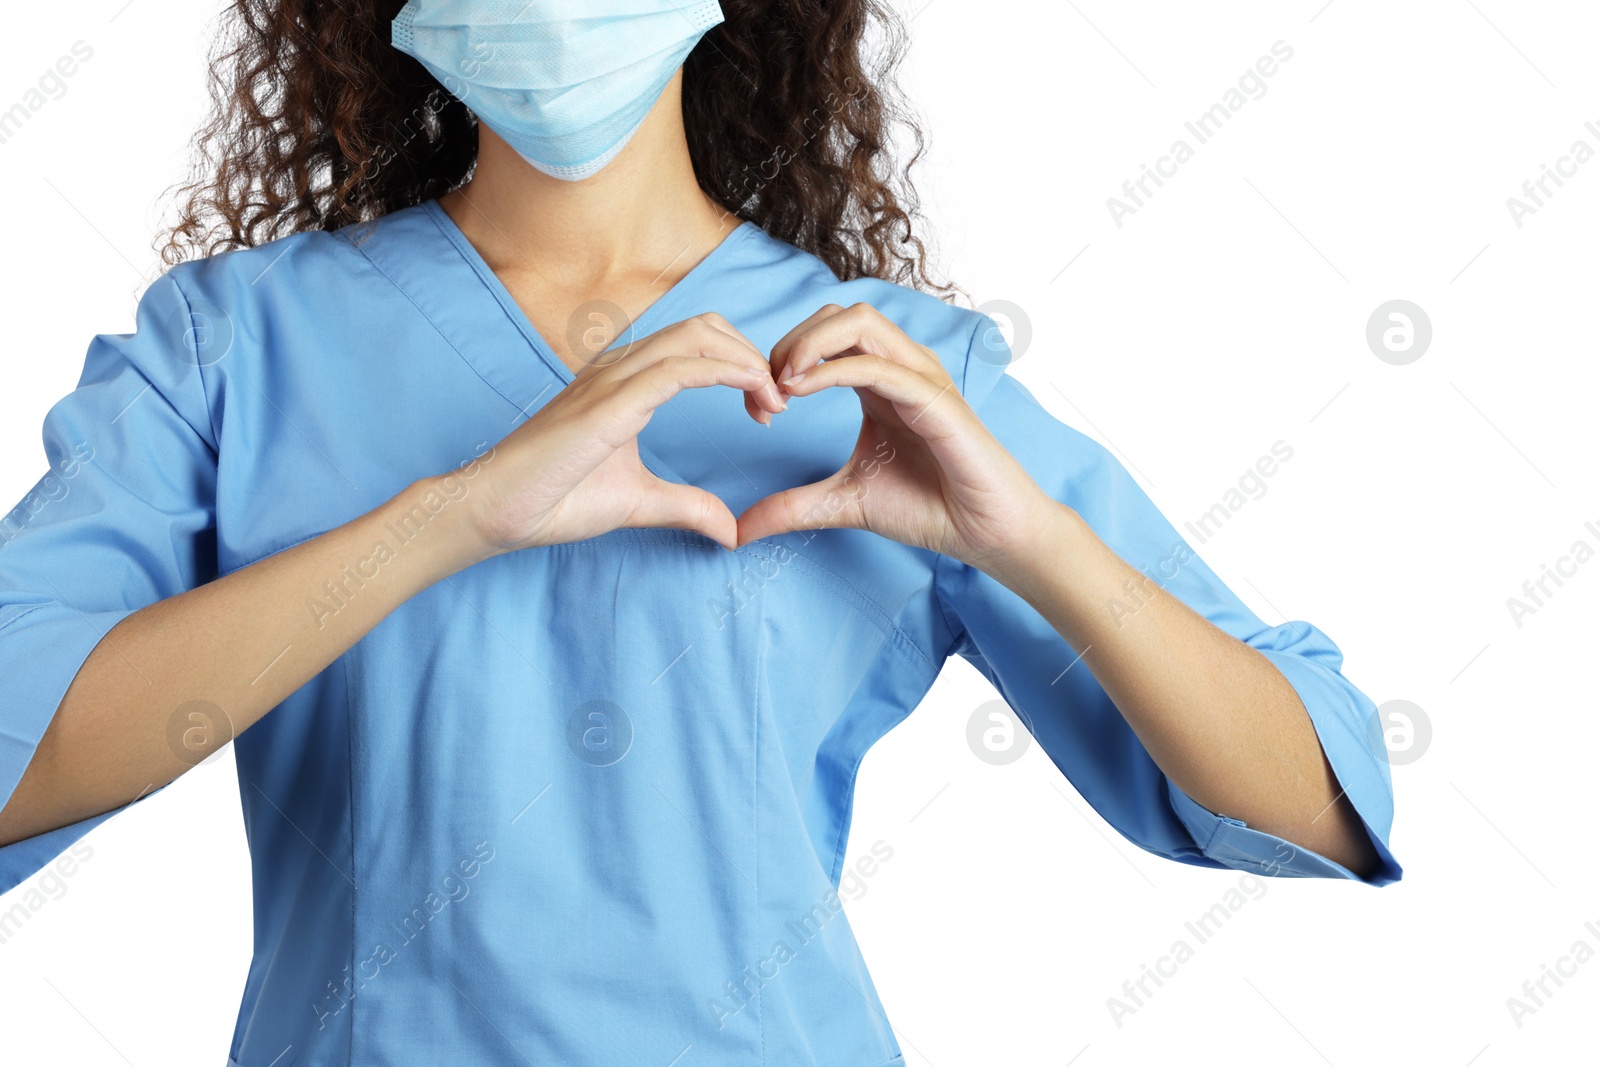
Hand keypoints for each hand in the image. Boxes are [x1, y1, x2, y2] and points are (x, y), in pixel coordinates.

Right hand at [463, 313, 787, 555]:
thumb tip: (730, 530)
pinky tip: (751, 397)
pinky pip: (678, 369)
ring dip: (746, 362)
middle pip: (704, 326)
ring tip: (772, 402)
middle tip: (777, 404)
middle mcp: (619, 369)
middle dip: (752, 356)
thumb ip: (687, 507)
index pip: (696, 343)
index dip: (741, 366)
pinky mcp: (609, 403)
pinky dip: (725, 374)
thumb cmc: (554, 500)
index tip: (767, 409)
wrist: (497, 511)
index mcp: (624, 382)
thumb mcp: (639, 502)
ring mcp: (612, 380)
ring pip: (696, 337)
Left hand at [735, 303, 1056, 572]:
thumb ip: (792, 507)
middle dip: (790, 342)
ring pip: (860, 321)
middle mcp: (901, 368)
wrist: (985, 533)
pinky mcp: (935, 400)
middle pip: (838, 315)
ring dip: (810, 343)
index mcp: (879, 381)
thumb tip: (738, 531)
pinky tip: (801, 392)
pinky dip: (833, 370)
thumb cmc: (929, 508)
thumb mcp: (842, 504)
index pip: (824, 336)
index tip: (756, 407)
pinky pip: (880, 366)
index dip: (780, 359)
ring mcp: (921, 378)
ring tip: (780, 382)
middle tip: (762, 389)